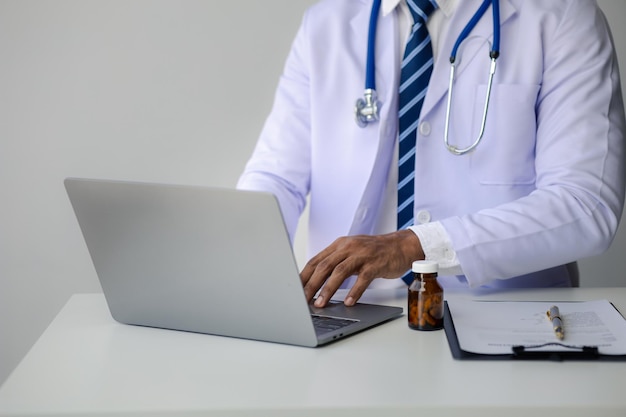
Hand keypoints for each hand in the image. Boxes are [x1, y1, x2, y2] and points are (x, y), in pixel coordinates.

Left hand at [300, 230, 423, 306]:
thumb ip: (336, 263)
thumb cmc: (374, 253)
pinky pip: (362, 278)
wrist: (401, 246)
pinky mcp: (375, 263)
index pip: (316, 261)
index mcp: (339, 245)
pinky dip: (355, 291)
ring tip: (321, 304)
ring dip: (328, 289)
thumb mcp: (352, 253)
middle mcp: (348, 247)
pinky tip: (350, 302)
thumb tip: (316, 282)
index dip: (303, 276)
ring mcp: (362, 254)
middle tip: (302, 300)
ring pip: (340, 272)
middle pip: (324, 266)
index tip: (294, 290)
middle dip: (311, 285)